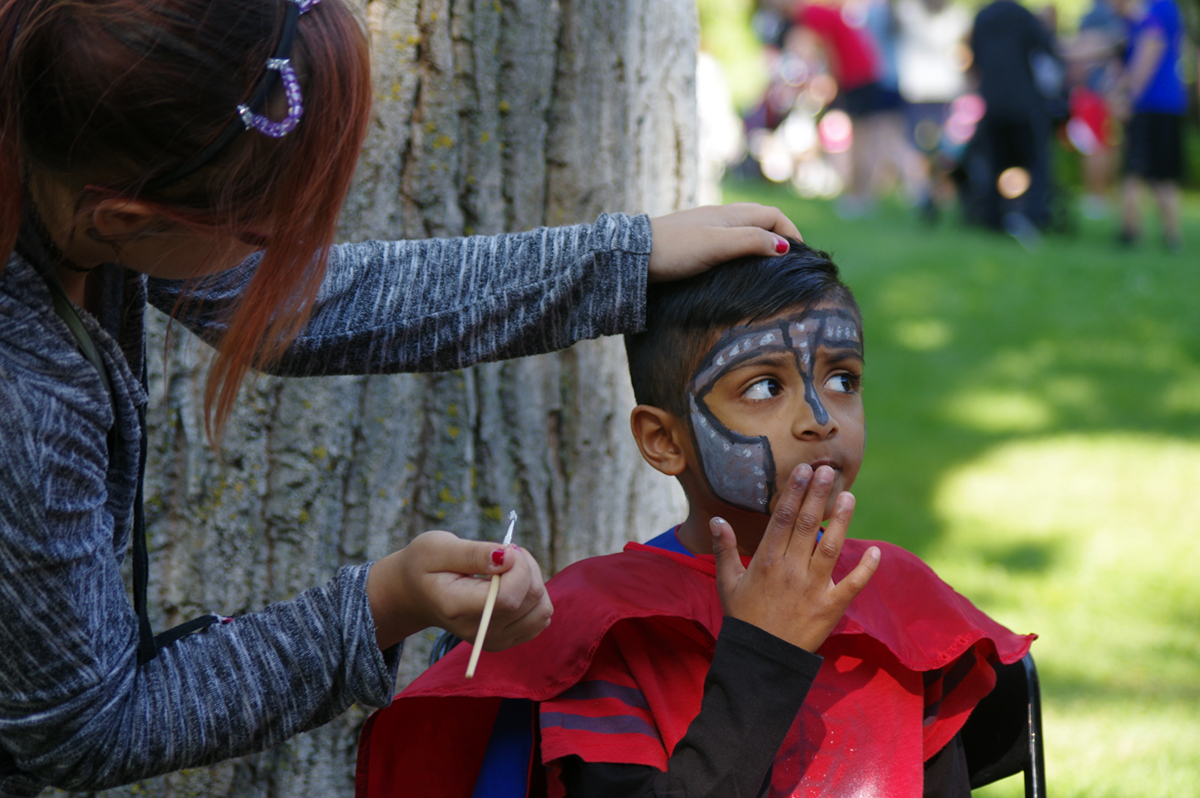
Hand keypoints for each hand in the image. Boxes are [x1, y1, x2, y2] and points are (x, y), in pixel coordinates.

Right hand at [365, 530, 552, 650]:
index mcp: (457, 608)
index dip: (519, 567)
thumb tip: (508, 558)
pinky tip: (512, 583)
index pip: (509, 598)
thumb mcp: (437, 548)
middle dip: (527, 566)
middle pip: (531, 600)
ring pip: (542, 608)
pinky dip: (535, 594)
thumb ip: (473, 553)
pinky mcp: (507, 640)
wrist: (415, 594)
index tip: (505, 549)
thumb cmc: (424, 565)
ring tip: (508, 567)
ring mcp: (494, 640)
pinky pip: (541, 617)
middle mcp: (479, 632)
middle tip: (505, 552)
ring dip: (534, 579)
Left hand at [647, 203, 802, 281]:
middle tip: (791, 260)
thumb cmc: (675, 249)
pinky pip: (728, 237)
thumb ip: (751, 242)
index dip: (792, 232)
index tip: (802, 256)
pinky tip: (736, 263)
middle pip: (761, 218)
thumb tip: (784, 247)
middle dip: (781, 234)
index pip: (773, 215)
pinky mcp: (693, 239)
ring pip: (744, 227)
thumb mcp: (718, 245)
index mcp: (730, 215)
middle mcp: (721, 215)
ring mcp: (706, 226)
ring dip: (762, 239)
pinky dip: (743, 246)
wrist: (633, 253)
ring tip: (769, 263)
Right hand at [710, 464, 879, 652]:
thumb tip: (716, 520)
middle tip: (828, 471)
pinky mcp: (831, 607)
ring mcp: (813, 588)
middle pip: (807, 525)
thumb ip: (723, 549)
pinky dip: (866, 569)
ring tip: (849, 497)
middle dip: (818, 495)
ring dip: (842, 520)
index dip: (794, 492)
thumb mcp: (727, 582)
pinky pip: (852, 584)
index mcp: (766, 560)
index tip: (803, 470)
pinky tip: (876, 551)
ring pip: (830, 547)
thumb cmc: (743, 618)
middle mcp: (791, 569)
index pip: (782, 518)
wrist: (760, 658)